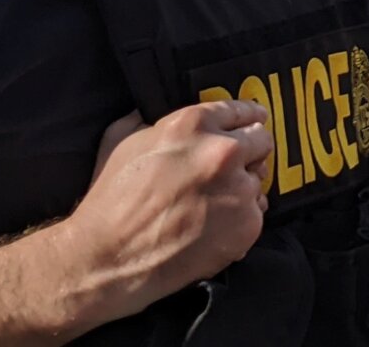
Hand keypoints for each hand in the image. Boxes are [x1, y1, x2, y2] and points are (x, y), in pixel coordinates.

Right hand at [58, 100, 273, 320]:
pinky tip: (214, 227)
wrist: (106, 259)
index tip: (254, 122)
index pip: (242, 110)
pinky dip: (240, 219)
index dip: (247, 117)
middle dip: (249, 151)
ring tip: (212, 204)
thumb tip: (154, 108)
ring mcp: (239, 189)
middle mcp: (223, 151)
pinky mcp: (247, 225)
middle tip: (229, 168)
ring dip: (242, 188)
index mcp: (193, 124)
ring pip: (258, 179)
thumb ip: (148, 118)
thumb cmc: (109, 199)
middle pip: (262, 141)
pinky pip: (256, 213)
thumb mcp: (121, 140)